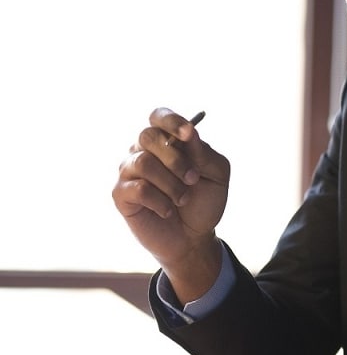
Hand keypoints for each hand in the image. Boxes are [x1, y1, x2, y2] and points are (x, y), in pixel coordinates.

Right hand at [112, 107, 229, 303]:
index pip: (159, 116)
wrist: (194, 238)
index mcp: (167, 141)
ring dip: (170, 183)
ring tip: (183, 199)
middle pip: (148, 136)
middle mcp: (144, 151)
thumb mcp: (217, 176)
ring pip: (143, 162)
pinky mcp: (121, 194)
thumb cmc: (204, 202)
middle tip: (193, 179)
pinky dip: (160, 201)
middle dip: (175, 158)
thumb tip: (188, 132)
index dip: (171, 120)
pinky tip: (168, 211)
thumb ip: (204, 153)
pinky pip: (137, 188)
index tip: (188, 133)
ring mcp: (130, 171)